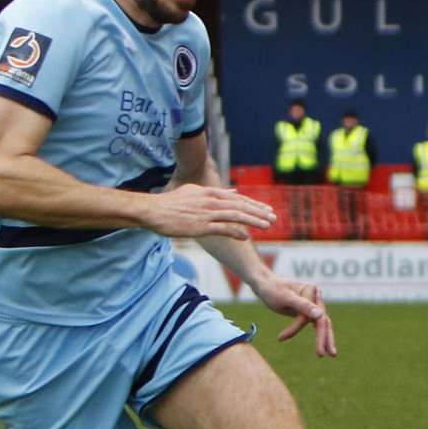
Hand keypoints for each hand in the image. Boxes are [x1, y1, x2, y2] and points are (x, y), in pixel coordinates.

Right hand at [144, 184, 275, 240]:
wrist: (153, 210)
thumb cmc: (171, 203)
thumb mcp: (194, 192)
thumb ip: (214, 192)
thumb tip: (232, 192)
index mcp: (210, 193)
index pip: (237, 198)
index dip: (253, 204)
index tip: (266, 209)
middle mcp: (211, 201)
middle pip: (240, 206)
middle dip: (259, 212)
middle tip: (274, 217)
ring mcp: (206, 213)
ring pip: (235, 216)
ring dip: (253, 221)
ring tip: (267, 225)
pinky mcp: (200, 225)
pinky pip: (223, 228)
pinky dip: (236, 231)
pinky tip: (246, 236)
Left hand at [254, 275, 336, 357]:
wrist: (265, 284)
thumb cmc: (272, 289)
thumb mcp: (285, 298)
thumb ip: (303, 306)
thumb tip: (321, 315)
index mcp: (311, 290)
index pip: (308, 313)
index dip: (297, 327)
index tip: (280, 338)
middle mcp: (316, 297)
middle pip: (323, 319)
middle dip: (325, 338)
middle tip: (331, 355)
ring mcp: (314, 305)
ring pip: (322, 324)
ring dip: (325, 339)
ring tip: (331, 355)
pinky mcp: (309, 312)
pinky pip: (316, 325)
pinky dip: (318, 336)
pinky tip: (322, 347)